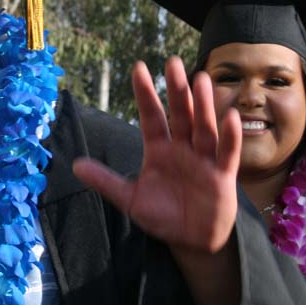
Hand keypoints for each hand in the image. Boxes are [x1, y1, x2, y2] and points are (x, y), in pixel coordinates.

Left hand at [73, 57, 241, 252]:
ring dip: (203, 105)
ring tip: (201, 79)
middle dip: (177, 90)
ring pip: (203, 127)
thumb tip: (75, 165)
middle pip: (180, 114)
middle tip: (173, 62)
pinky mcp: (222, 177)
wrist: (190, 242)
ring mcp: (203, 160)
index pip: (151, 116)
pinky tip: (230, 117)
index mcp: (158, 150)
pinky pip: (227, 153)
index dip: (145, 94)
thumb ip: (106, 181)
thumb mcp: (130, 200)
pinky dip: (230, 136)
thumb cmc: (162, 216)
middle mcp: (182, 148)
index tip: (138, 68)